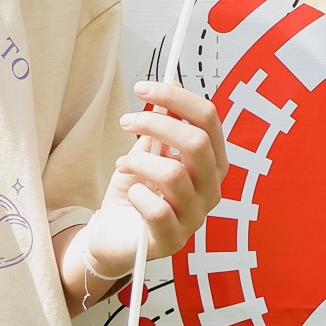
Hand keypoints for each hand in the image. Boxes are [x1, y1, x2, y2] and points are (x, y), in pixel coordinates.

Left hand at [89, 80, 227, 269]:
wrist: (114, 236)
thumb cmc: (135, 193)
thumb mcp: (147, 152)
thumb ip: (161, 126)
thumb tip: (170, 85)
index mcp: (211, 163)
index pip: (209, 120)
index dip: (177, 98)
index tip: (144, 87)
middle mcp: (210, 189)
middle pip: (196, 141)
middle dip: (156, 123)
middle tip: (126, 121)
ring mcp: (195, 217)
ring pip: (173, 173)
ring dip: (139, 161)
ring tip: (125, 165)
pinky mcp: (172, 240)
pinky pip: (156, 209)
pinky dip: (135, 193)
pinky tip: (131, 194)